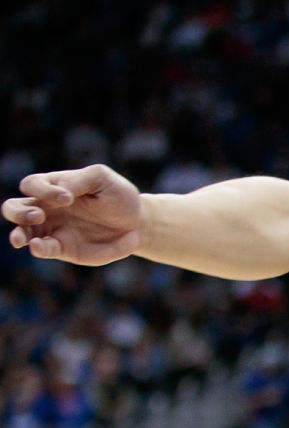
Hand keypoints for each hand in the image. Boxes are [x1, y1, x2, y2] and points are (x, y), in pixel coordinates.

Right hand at [4, 165, 142, 264]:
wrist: (136, 222)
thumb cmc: (117, 195)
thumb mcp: (102, 178)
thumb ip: (79, 180)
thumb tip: (61, 191)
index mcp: (54, 186)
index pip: (33, 184)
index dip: (44, 190)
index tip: (68, 198)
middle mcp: (47, 208)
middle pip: (13, 207)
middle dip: (18, 212)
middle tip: (38, 215)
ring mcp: (52, 230)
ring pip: (21, 231)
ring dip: (18, 233)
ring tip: (22, 238)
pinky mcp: (63, 248)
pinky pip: (42, 249)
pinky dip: (37, 248)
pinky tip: (37, 247)